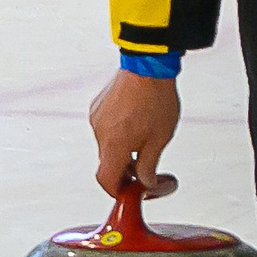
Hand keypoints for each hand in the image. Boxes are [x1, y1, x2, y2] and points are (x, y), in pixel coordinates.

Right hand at [89, 71, 180, 198]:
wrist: (148, 65)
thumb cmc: (156, 99)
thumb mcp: (159, 139)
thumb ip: (149, 165)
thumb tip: (146, 182)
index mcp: (113, 146)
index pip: (106, 181)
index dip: (118, 191)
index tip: (130, 191)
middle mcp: (99, 133)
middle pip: (108, 162)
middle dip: (125, 168)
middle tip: (145, 167)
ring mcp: (96, 117)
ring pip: (107, 144)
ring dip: (122, 148)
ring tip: (145, 136)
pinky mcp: (98, 105)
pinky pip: (106, 127)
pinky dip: (118, 131)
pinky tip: (136, 121)